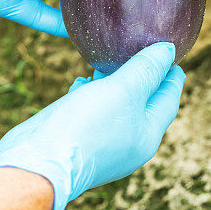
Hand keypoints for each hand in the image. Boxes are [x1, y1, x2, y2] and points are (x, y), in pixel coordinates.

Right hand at [0, 42, 184, 209]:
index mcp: (147, 135)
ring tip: (112, 57)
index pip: (168, 99)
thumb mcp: (123, 90)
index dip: (172, 73)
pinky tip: (83, 79)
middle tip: (144, 48)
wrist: (38, 161)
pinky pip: (92, 111)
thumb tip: (168, 50)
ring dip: (116, 81)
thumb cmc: (86, 125)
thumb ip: (146, 69)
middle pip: (144, 102)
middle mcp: (128, 142)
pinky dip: (92, 92)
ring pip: (116, 105)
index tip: (172, 52)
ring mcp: (102, 142)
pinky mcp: (77, 139)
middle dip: (144, 75)